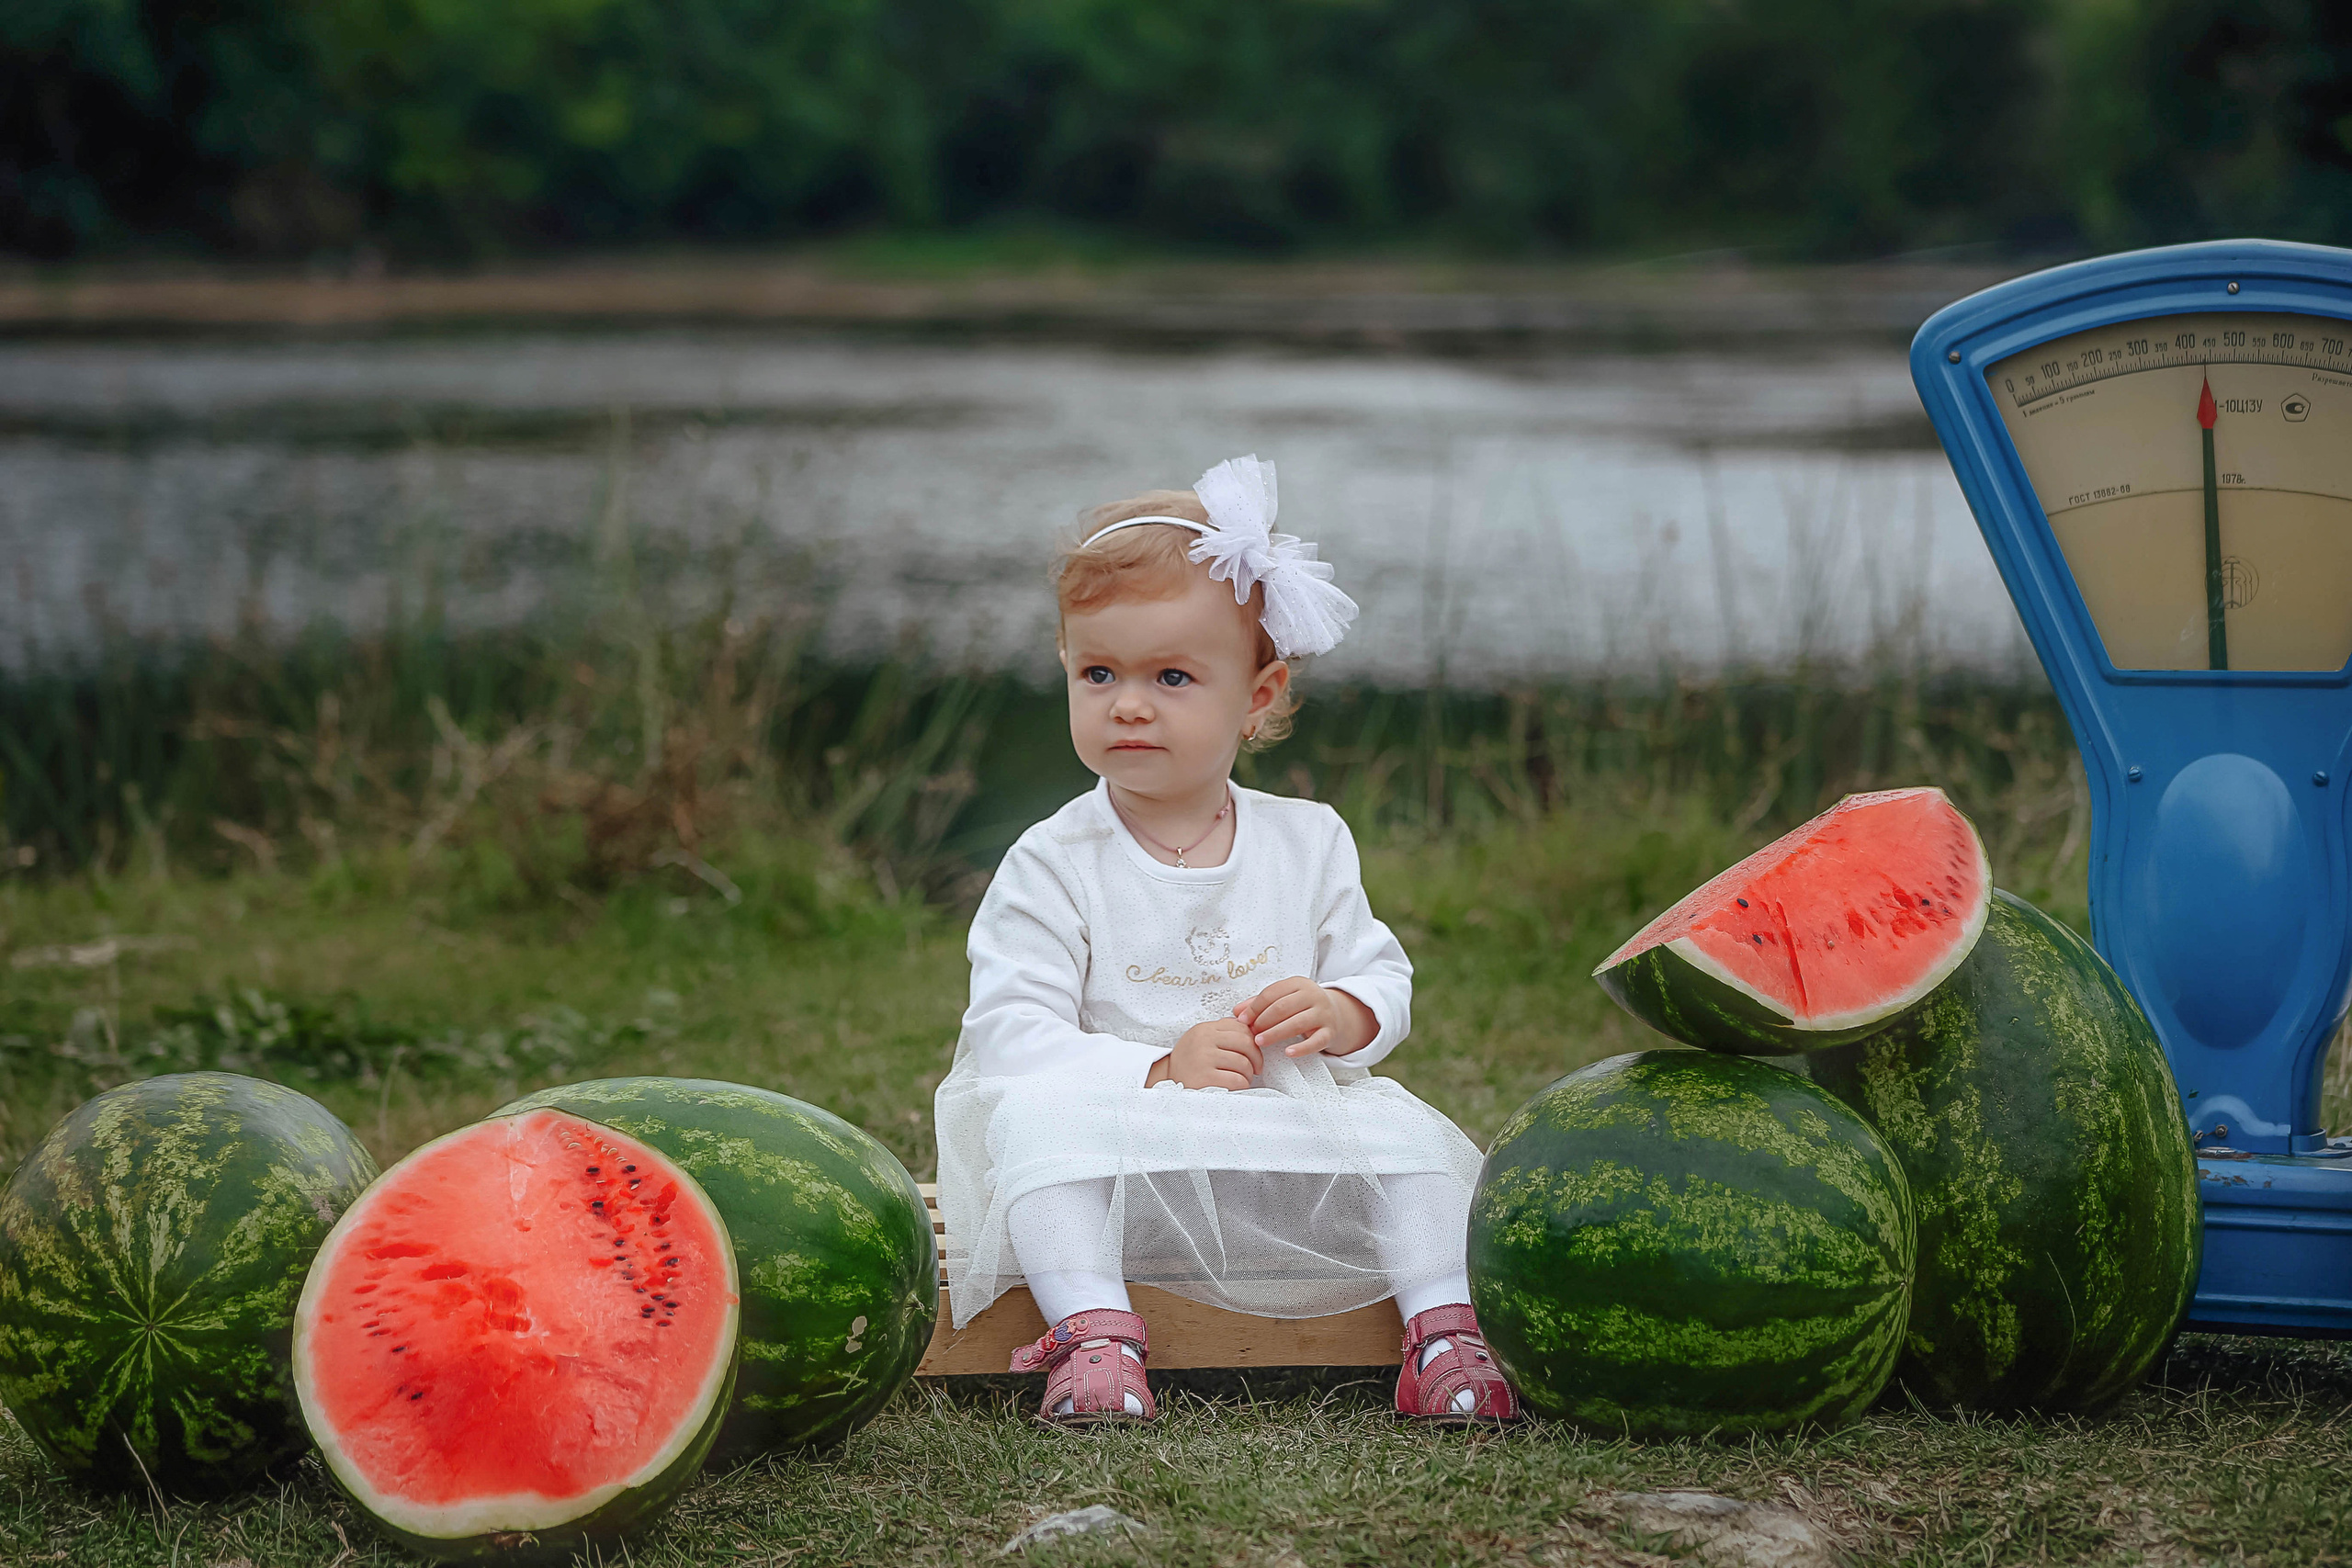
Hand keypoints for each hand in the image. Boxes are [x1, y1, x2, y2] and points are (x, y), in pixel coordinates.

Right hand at [1148, 1017, 1263, 1089]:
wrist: (1167, 1082)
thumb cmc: (1190, 1063)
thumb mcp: (1202, 1040)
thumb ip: (1223, 1033)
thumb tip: (1252, 1028)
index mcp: (1205, 1029)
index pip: (1240, 1027)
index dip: (1254, 1041)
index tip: (1254, 1053)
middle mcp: (1203, 1040)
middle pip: (1246, 1043)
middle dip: (1256, 1058)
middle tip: (1256, 1068)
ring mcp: (1203, 1058)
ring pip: (1243, 1063)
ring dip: (1248, 1074)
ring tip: (1243, 1079)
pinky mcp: (1205, 1078)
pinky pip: (1237, 1080)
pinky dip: (1242, 1085)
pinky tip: (1236, 1086)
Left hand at [1239, 976, 1377, 1057]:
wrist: (1335, 1012)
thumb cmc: (1302, 1006)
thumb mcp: (1284, 998)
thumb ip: (1260, 1003)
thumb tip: (1236, 1012)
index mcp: (1298, 984)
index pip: (1272, 993)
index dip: (1255, 1007)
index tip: (1242, 1020)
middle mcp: (1312, 995)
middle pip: (1283, 1007)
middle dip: (1263, 1021)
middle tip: (1251, 1033)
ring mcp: (1323, 1013)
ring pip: (1297, 1023)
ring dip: (1275, 1033)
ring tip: (1260, 1042)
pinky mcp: (1330, 1031)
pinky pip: (1316, 1041)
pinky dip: (1302, 1048)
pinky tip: (1288, 1053)